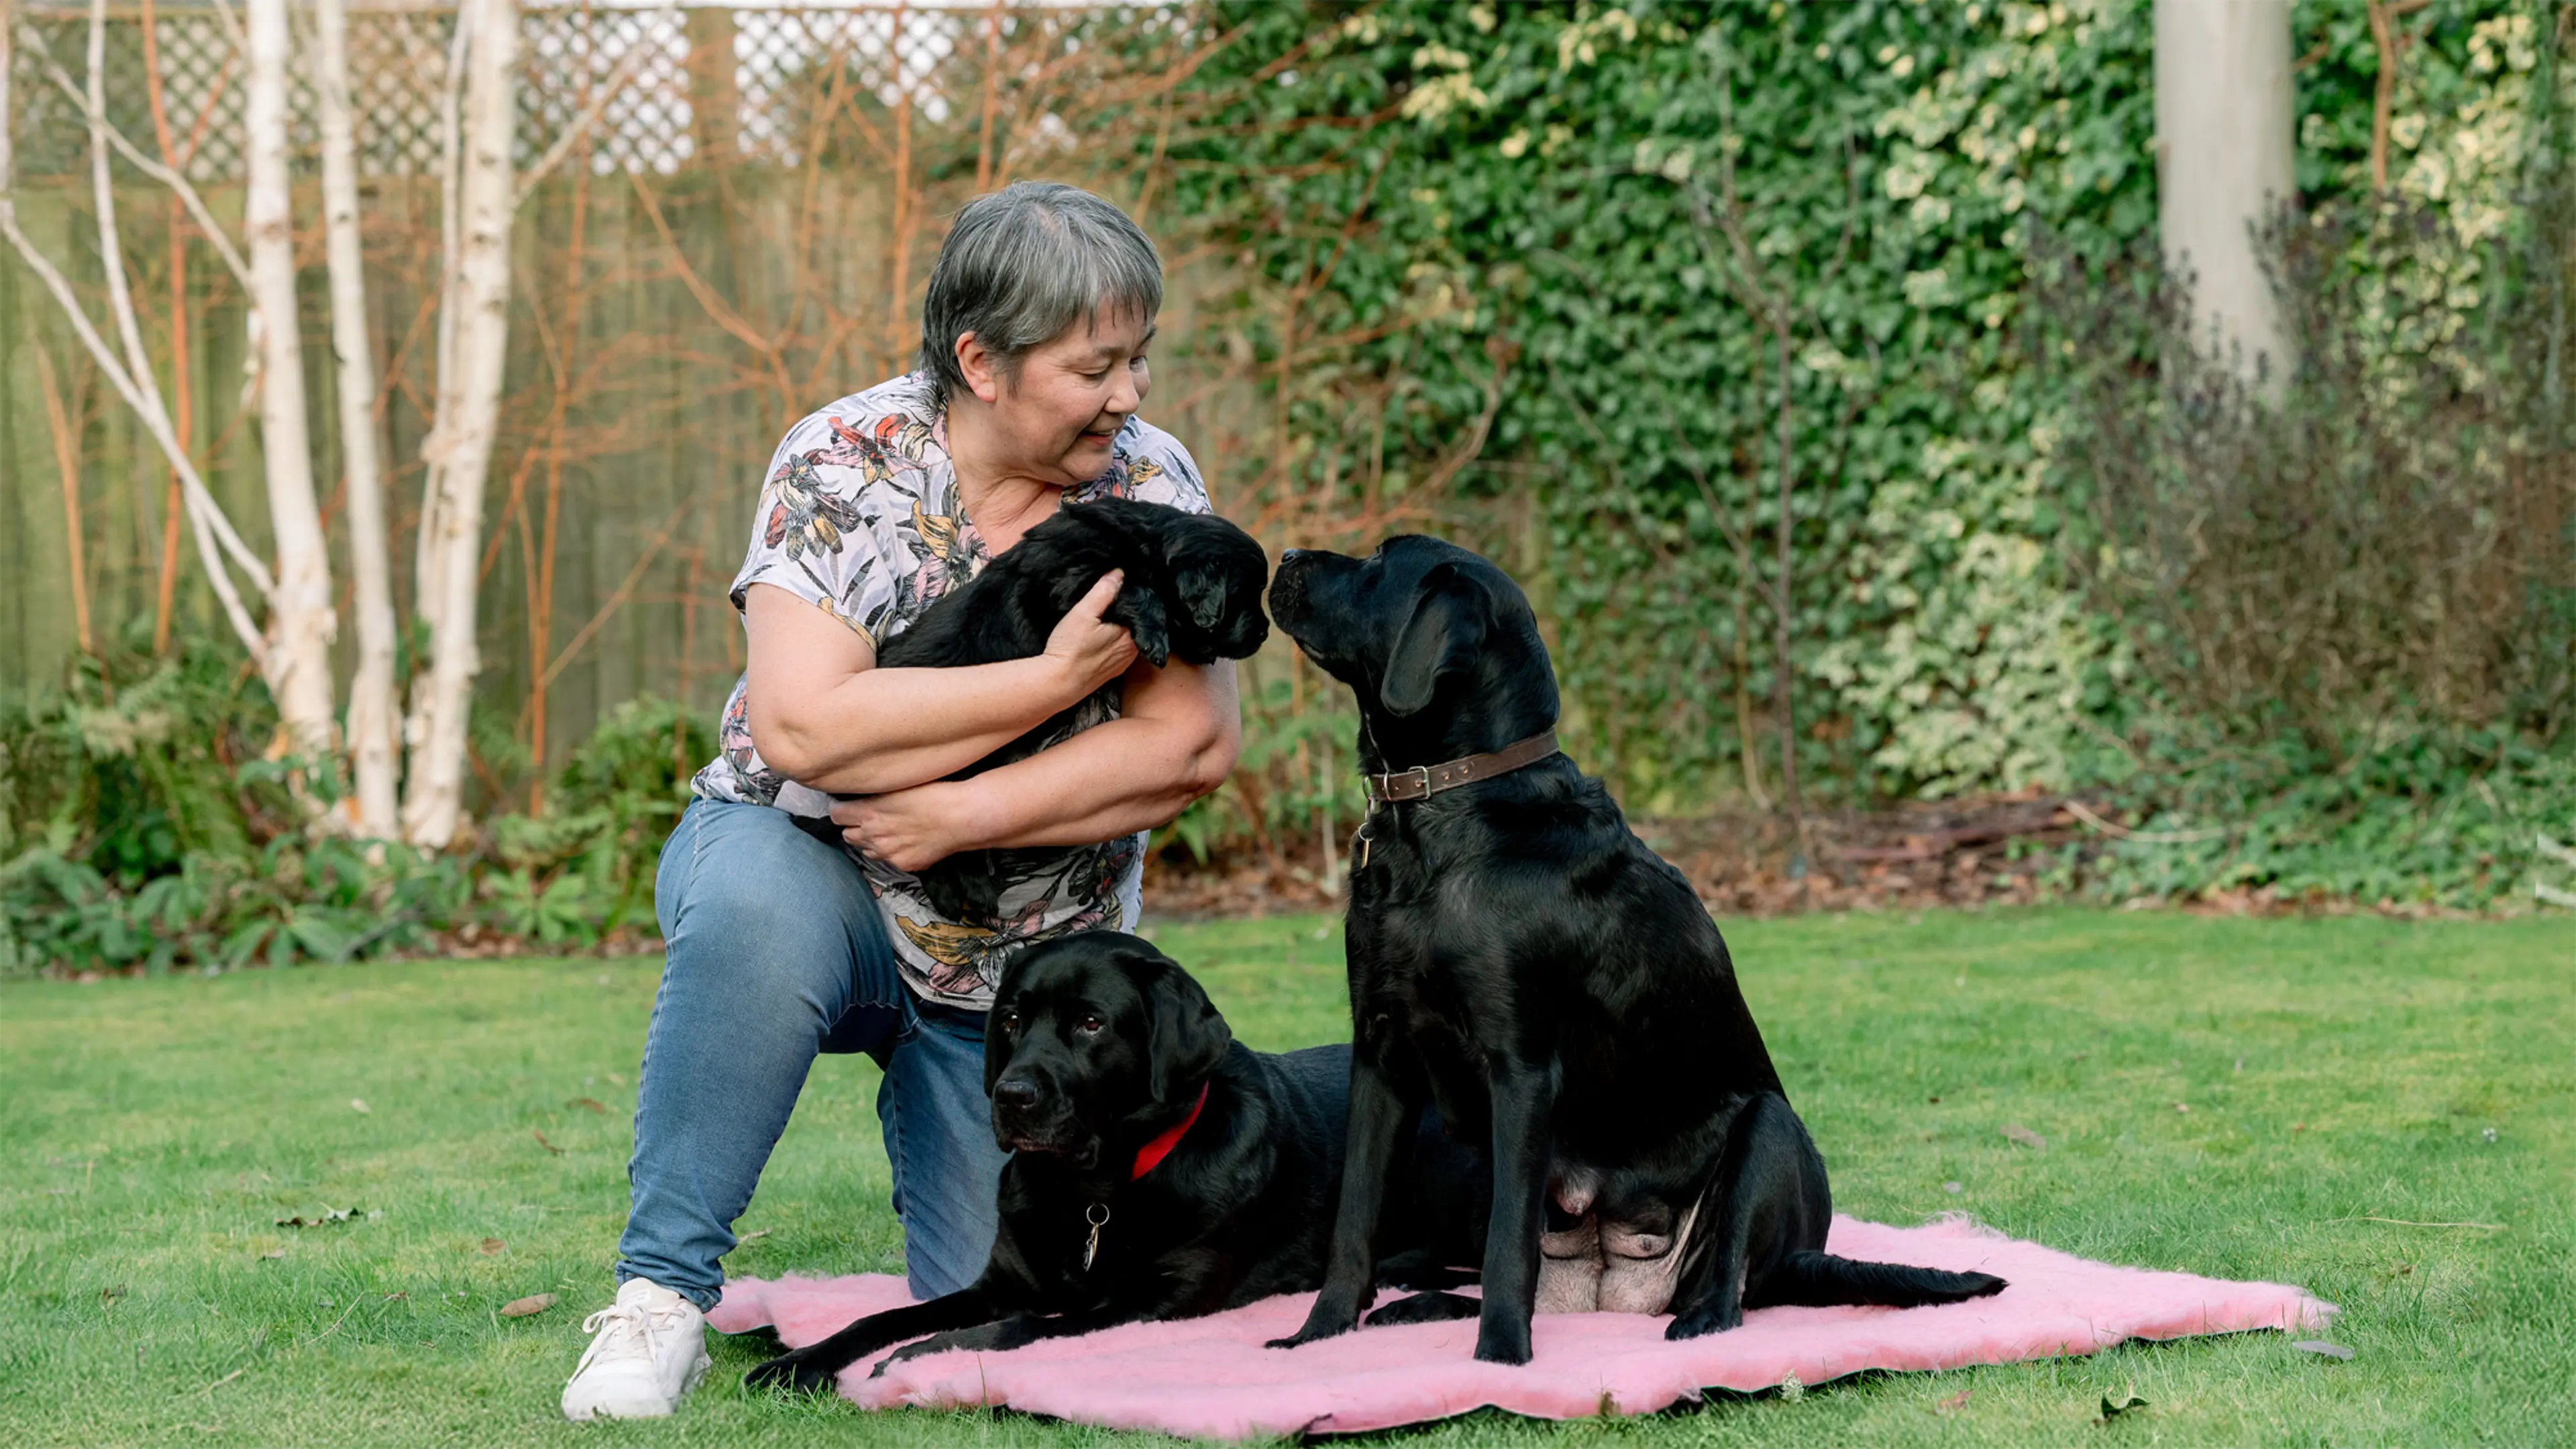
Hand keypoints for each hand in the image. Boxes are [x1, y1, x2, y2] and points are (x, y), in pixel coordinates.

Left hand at [833, 783, 976, 873]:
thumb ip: (876, 795)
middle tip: (870, 819)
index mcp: (869, 811)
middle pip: (848, 835)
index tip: (848, 807)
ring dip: (872, 842)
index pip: (836, 815)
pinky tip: (909, 842)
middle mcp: (873, 835)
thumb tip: (864, 799)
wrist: (961, 817)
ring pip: (867, 850)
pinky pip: (889, 860)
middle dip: (855, 827)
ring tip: (890, 832)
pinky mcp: (903, 864)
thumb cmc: (935, 793)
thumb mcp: (899, 785)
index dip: (841, 810)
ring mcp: (888, 853)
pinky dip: (894, 853)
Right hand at [1043, 571, 1138, 696]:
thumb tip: (1119, 573)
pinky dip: (1116, 640)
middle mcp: (1133, 650)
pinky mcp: (1113, 671)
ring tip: (1108, 614)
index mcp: (1131, 635)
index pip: (1140, 610)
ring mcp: (1124, 662)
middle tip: (1113, 597)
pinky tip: (1104, 635)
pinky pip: (1121, 650)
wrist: (1058, 683)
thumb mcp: (1083, 613)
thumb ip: (1103, 592)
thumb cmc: (1070, 648)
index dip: (1131, 596)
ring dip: (1123, 626)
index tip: (1122, 585)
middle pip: (1136, 623)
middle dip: (1127, 611)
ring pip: (1129, 637)